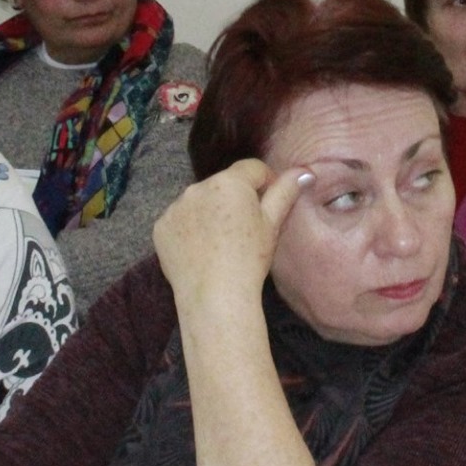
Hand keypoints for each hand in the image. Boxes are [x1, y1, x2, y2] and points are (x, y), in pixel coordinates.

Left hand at [152, 159, 308, 316]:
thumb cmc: (249, 259)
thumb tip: (305, 170)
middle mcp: (198, 186)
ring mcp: (175, 207)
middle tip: (244, 229)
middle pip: (223, 184)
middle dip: (235, 199)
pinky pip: (179, 220)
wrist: (215, 297)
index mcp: (229, 181)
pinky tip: (200, 250)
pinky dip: (189, 229)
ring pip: (200, 200)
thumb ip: (286, 191)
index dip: (265, 183)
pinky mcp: (160, 226)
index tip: (267, 206)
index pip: (252, 168)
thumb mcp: (272, 224)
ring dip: (210, 211)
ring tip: (220, 242)